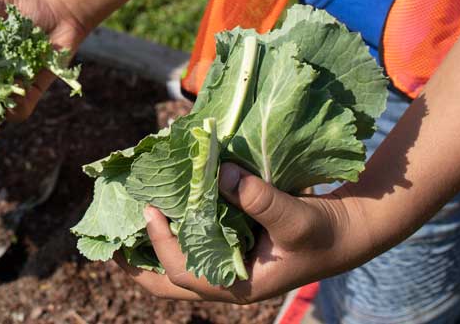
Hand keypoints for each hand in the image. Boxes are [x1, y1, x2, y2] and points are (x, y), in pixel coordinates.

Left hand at [118, 163, 372, 303]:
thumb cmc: (324, 232)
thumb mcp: (296, 216)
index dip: (160, 245)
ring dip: (151, 248)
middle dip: (137, 266)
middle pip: (169, 284)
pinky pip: (193, 247)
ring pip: (177, 267)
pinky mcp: (233, 248)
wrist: (349, 232)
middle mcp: (227, 280)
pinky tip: (162, 209)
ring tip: (126, 223)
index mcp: (237, 285)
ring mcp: (228, 266)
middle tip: (110, 244)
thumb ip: (261, 198)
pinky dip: (175, 232)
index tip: (150, 212)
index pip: (183, 274)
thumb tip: (221, 174)